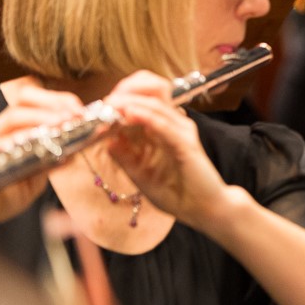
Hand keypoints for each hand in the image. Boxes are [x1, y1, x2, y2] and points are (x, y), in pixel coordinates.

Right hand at [0, 84, 83, 234]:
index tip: (84, 110)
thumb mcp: (38, 178)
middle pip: (26, 99)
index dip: (63, 101)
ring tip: (62, 123)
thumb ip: (53, 163)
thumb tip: (77, 151)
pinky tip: (36, 141)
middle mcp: (3, 128)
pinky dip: (19, 139)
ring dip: (42, 117)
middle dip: (54, 103)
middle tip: (75, 114)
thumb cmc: (6, 194)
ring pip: (14, 115)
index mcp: (19, 128)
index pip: (40, 102)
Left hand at [101, 71, 228, 226]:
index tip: (97, 109)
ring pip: (155, 104)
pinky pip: (164, 124)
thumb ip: (126, 158)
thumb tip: (107, 141)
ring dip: (130, 102)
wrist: (206, 210)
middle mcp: (173, 125)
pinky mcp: (187, 143)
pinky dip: (145, 117)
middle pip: (150, 94)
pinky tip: (129, 114)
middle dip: (125, 94)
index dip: (120, 100)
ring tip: (111, 104)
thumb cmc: (178, 195)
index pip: (141, 103)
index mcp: (161, 131)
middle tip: (104, 102)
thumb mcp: (142, 176)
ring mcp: (181, 132)